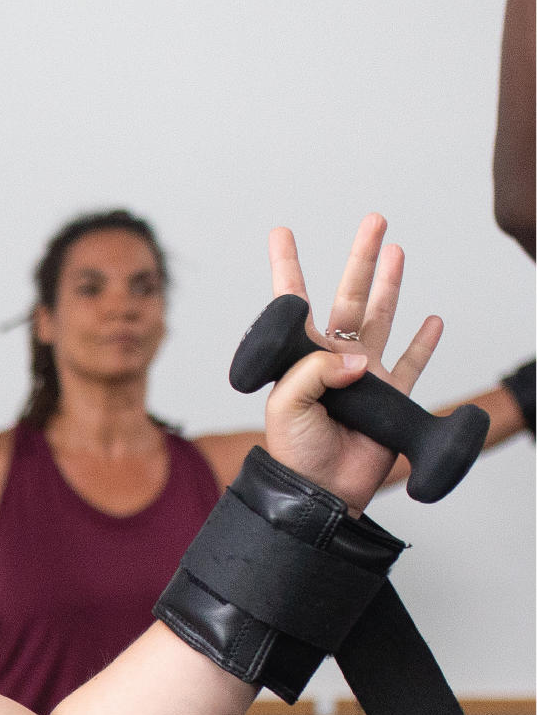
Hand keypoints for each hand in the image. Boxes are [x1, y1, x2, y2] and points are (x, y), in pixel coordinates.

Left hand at [261, 214, 443, 515]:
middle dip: (359, 259)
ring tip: (396, 251)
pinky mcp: (391, 398)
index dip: (287, 266)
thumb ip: (316, 372)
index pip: (292, 303)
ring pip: (380, 319)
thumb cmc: (294, 452)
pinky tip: (432, 320)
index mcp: (299, 357)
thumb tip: (359, 358)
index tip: (281, 232)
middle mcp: (331, 360)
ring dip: (390, 286)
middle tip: (373, 221)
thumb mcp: (287, 405)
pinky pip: (412, 364)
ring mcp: (363, 376)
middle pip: (348, 297)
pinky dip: (424, 343)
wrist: (320, 493)